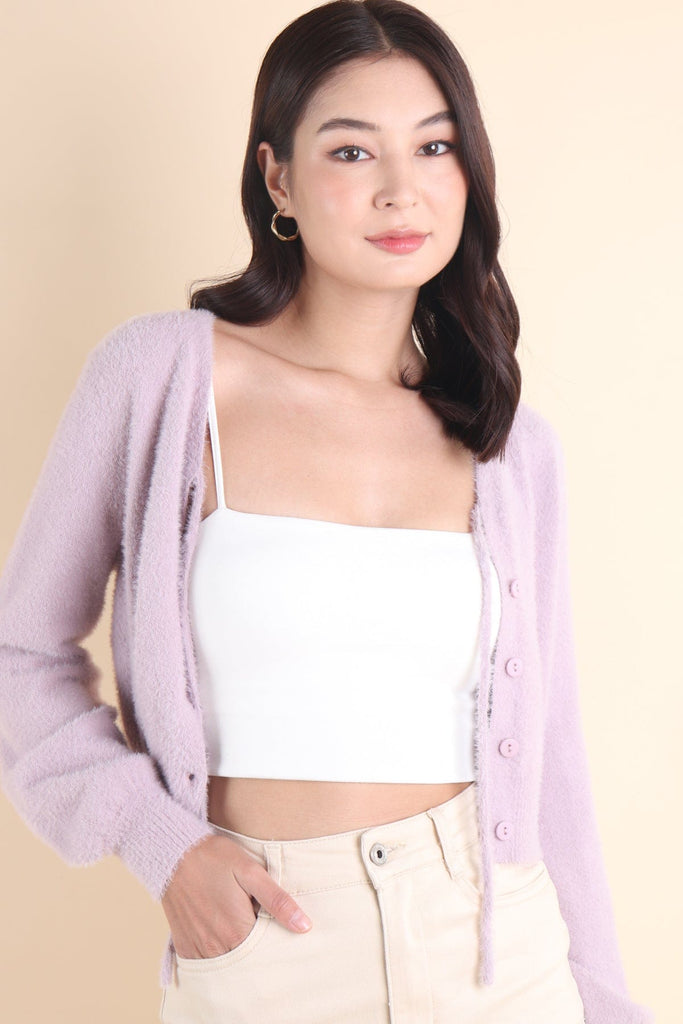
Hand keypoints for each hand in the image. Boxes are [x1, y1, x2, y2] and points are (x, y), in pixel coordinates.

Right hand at [161, 834, 311, 958]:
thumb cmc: (215, 859)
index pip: (267, 955)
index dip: (277, 946)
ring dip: (238, 957)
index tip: (284, 938)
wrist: (173, 853)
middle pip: (247, 964)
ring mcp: (198, 949)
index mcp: (237, 931)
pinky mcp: (184, 946)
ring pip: (227, 967)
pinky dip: (217, 957)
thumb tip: (304, 926)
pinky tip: (224, 942)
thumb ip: (277, 901)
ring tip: (244, 936)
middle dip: (259, 956)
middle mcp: (216, 947)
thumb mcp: (250, 872)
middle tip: (263, 933)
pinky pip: (204, 965)